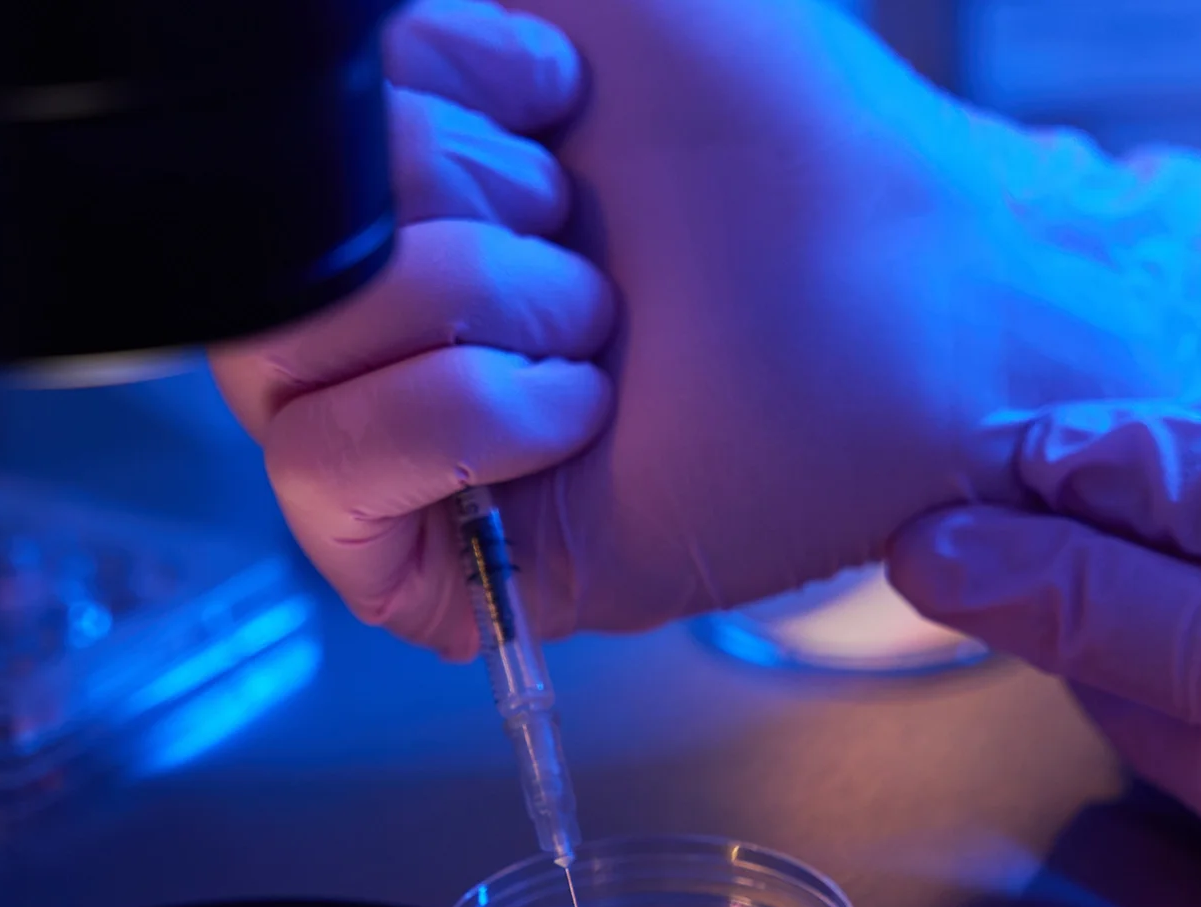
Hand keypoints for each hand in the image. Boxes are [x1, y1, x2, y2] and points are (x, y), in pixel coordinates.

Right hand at [220, 0, 1200, 656]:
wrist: (920, 288)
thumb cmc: (790, 148)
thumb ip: (430, 14)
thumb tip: (330, 27)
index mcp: (405, 186)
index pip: (280, 140)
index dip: (414, 92)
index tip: (552, 93)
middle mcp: (396, 312)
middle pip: (280, 243)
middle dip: (454, 205)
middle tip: (587, 238)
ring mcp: (417, 439)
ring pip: (284, 352)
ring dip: (474, 306)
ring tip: (602, 326)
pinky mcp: (451, 558)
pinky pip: (325, 479)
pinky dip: (452, 416)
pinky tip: (572, 404)